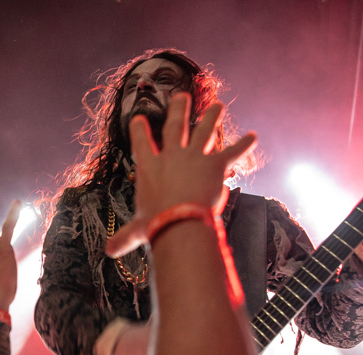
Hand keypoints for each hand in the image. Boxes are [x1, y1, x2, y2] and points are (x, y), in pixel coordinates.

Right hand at [106, 95, 256, 257]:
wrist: (180, 221)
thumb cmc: (156, 225)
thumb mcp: (137, 231)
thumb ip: (124, 238)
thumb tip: (109, 251)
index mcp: (149, 167)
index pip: (141, 142)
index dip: (140, 129)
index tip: (139, 118)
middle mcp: (172, 156)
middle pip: (176, 126)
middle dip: (179, 109)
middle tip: (182, 96)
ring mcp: (195, 157)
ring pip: (205, 130)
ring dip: (212, 116)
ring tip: (217, 105)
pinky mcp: (216, 165)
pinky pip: (233, 152)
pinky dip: (244, 145)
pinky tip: (253, 137)